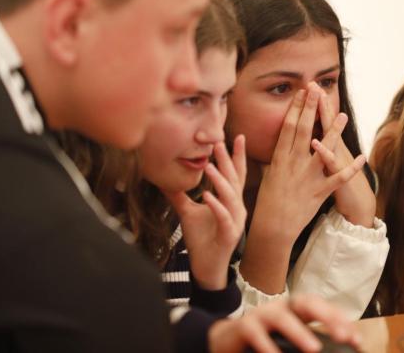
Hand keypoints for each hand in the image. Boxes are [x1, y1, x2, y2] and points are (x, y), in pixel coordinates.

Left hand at [167, 136, 246, 290]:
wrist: (206, 268)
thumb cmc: (201, 240)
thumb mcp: (188, 212)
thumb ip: (180, 195)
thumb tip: (165, 180)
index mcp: (230, 201)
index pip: (236, 174)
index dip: (237, 156)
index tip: (238, 136)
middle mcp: (237, 208)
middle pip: (234, 180)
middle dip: (227, 161)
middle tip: (218, 143)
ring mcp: (235, 221)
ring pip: (231, 197)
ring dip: (220, 181)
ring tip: (208, 166)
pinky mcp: (229, 235)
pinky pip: (224, 217)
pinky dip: (216, 206)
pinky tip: (207, 196)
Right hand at [207, 294, 360, 352]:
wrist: (226, 340)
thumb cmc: (264, 341)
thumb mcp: (289, 340)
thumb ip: (309, 343)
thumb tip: (341, 350)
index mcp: (296, 310)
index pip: (322, 307)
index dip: (339, 320)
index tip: (355, 339)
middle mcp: (281, 307)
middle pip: (306, 303)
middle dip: (326, 316)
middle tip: (342, 336)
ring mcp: (262, 314)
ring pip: (282, 317)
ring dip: (299, 332)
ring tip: (314, 349)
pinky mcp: (244, 326)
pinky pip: (256, 333)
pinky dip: (267, 345)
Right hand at [251, 86, 365, 243]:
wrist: (272, 226)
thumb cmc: (268, 201)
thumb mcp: (266, 174)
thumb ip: (267, 157)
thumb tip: (256, 144)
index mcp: (280, 158)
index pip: (288, 127)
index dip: (296, 108)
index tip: (302, 92)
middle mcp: (293, 164)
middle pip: (303, 131)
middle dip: (311, 109)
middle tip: (317, 90)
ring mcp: (307, 177)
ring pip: (323, 150)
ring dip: (334, 132)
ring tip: (343, 114)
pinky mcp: (319, 191)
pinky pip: (338, 178)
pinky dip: (351, 168)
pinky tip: (362, 157)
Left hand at [311, 84, 375, 227]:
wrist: (358, 204)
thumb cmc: (341, 182)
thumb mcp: (331, 162)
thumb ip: (322, 148)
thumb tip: (311, 135)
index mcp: (330, 146)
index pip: (322, 121)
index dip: (316, 104)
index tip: (308, 85)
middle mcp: (336, 150)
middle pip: (328, 124)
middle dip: (321, 105)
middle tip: (314, 85)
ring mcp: (338, 163)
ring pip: (333, 141)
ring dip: (328, 123)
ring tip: (321, 107)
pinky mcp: (339, 179)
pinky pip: (332, 165)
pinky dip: (326, 155)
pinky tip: (317, 145)